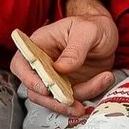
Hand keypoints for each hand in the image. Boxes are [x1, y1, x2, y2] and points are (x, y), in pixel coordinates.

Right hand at [11, 0, 119, 116]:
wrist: (107, 34)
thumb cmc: (93, 26)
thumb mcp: (87, 30)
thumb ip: (75, 48)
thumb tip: (61, 68)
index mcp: (39, 44)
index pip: (21, 63)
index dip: (28, 79)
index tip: (45, 88)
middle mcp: (44, 64)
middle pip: (36, 90)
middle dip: (54, 100)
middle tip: (73, 103)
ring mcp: (57, 78)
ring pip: (56, 99)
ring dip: (75, 100)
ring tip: (101, 82)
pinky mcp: (71, 87)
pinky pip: (75, 99)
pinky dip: (90, 95)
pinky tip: (105, 79)